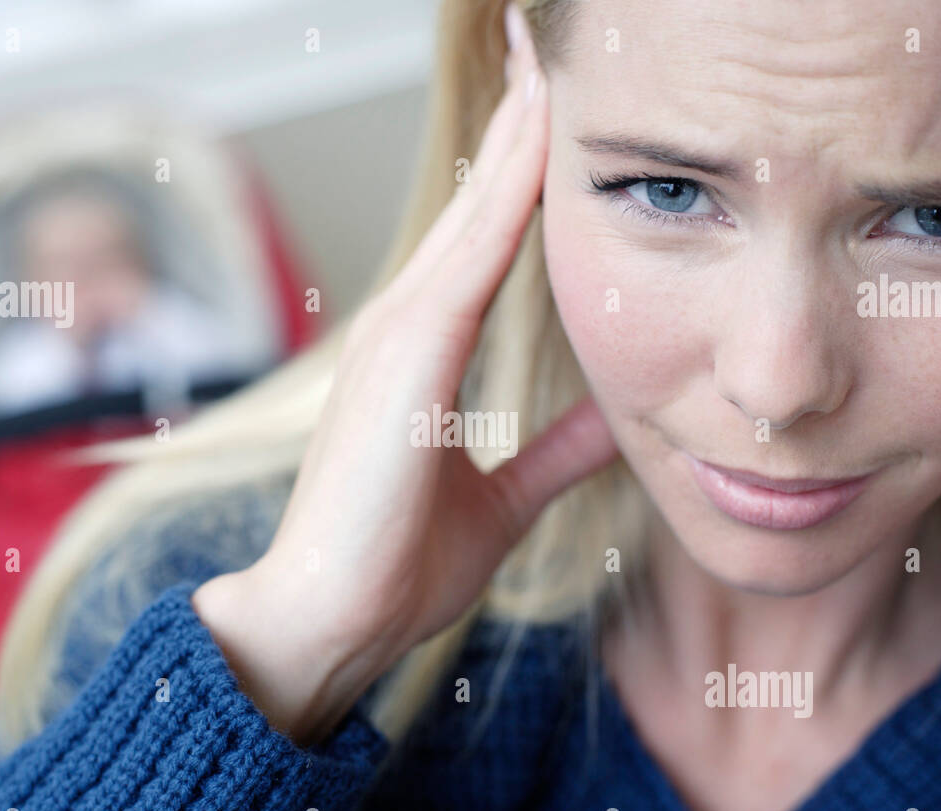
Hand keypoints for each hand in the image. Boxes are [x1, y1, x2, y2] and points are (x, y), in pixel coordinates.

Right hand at [193, 4, 619, 745]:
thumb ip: (556, 450)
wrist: (327, 621)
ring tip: (554, 50)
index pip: (491, 229)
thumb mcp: (504, 498)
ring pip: (479, 202)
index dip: (529, 163)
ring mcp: (401, 327)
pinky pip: (474, 249)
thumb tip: (613, 420)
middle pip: (483, 195)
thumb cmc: (397, 564)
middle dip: (524, 116)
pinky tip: (544, 126)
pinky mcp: (406, 353)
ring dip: (522, 124)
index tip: (567, 106)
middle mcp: (410, 318)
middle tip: (556, 39)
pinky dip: (510, 182)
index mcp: (428, 345)